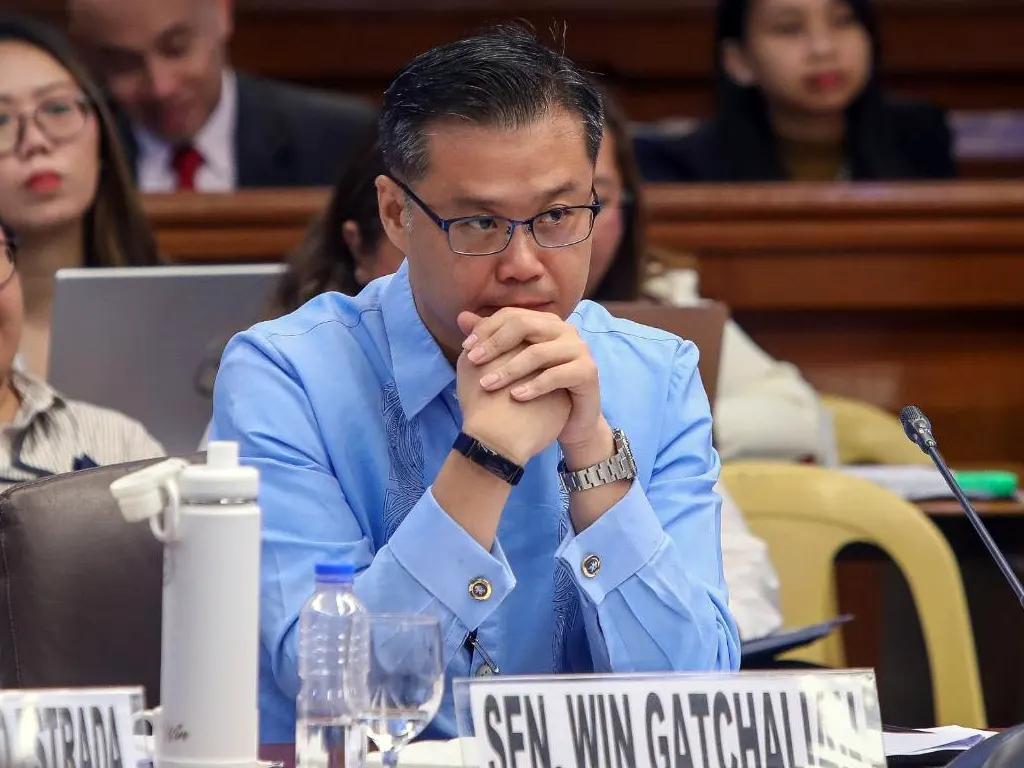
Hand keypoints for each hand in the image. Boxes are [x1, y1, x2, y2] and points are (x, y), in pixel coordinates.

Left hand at [458, 308, 604, 454]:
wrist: (570, 421)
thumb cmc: (539, 391)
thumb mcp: (512, 364)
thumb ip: (491, 340)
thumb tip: (462, 317)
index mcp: (546, 323)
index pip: (512, 315)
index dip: (486, 329)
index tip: (466, 348)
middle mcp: (565, 330)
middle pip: (524, 325)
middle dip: (494, 344)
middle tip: (473, 361)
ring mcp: (579, 350)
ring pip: (538, 352)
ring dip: (509, 369)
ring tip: (488, 384)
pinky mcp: (588, 372)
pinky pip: (557, 375)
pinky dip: (533, 386)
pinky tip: (514, 397)